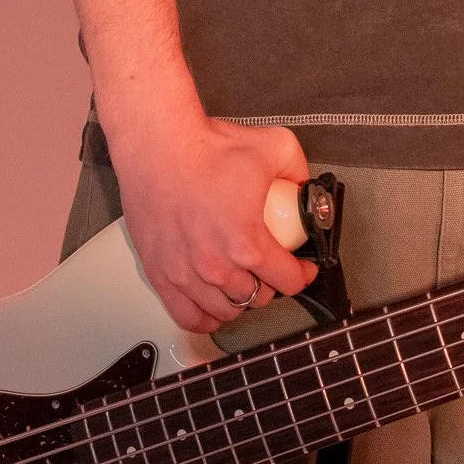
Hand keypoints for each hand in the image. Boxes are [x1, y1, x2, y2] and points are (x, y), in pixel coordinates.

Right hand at [105, 109, 317, 333]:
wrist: (158, 145)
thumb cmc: (205, 147)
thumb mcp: (273, 146)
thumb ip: (298, 169)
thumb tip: (305, 186)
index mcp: (248, 243)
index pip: (288, 280)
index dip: (302, 274)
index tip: (301, 267)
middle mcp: (217, 266)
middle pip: (257, 298)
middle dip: (270, 285)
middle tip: (269, 269)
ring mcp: (187, 274)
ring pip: (225, 311)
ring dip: (239, 301)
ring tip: (242, 285)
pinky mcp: (160, 274)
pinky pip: (187, 317)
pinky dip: (205, 318)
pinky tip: (213, 307)